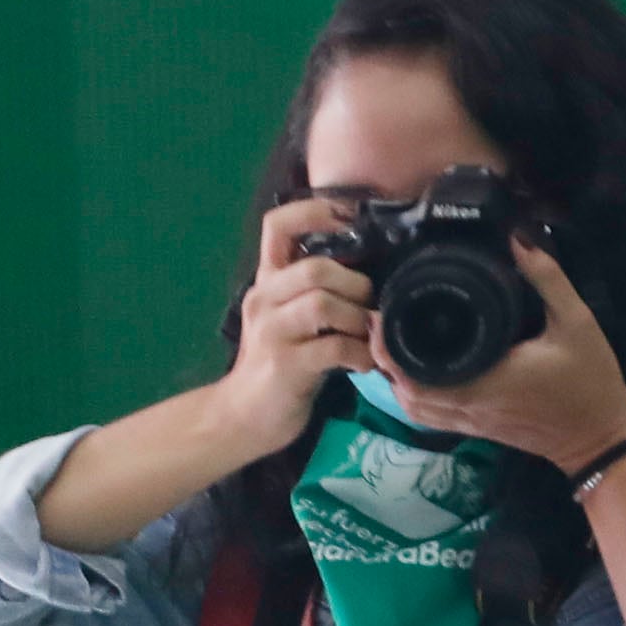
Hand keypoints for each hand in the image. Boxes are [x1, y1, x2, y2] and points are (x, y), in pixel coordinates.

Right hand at [211, 196, 378, 460]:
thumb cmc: (284, 360)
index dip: (315, 211)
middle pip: (315, 267)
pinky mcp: (285, 365)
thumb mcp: (296, 316)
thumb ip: (322, 289)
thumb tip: (377, 268)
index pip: (277, 225)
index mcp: (269, 280)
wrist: (248, 414)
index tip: (352, 216)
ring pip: (322, 303)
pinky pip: (333, 348)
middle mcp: (264, 298)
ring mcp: (271, 331)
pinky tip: (364, 363)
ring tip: (369, 337)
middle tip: (371, 307)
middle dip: (356, 284)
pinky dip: (360, 354)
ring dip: (360, 319)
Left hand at [384, 239, 625, 473]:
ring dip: (394, 379)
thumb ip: (548, 279)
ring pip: (412, 406)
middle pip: (403, 390)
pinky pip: (429, 416)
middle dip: (382, 357)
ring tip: (390, 343)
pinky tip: (412, 372)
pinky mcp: (476, 428)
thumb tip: (518, 240)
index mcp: (486, 379)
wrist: (601, 435)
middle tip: (380, 320)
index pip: (415, 372)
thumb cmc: (590, 380)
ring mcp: (471, 420)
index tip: (382, 311)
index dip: (387, 345)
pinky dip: (412, 396)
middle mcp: (470, 404)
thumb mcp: (577, 322)